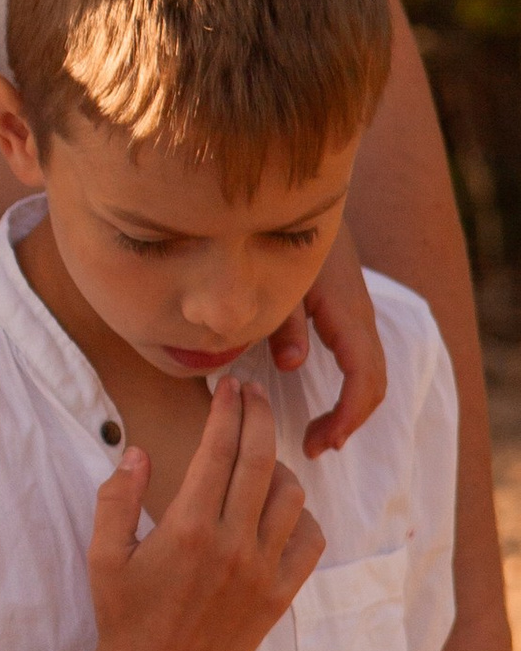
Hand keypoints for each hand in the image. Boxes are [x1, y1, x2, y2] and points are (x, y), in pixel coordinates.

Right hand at [85, 381, 322, 650]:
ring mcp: (261, 570)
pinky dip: (301, 516)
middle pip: (260, 459)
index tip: (228, 387)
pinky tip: (281, 509)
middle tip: (252, 394)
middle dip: (258, 416)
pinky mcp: (279, 596)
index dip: (227, 411)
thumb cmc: (123, 615)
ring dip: (278, 465)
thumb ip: (117, 497)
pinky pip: (309, 540)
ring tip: (260, 456)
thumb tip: (137, 452)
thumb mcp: (104, 554)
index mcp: (186, 527)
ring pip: (291, 495)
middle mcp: (231, 543)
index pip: (218, 450)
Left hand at [271, 224, 386, 458]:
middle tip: (313, 447)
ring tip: (319, 435)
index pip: (363, 377)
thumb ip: (282, 321)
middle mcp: (360, 319)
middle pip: (374, 382)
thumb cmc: (280, 239)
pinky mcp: (348, 315)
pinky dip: (350, 389)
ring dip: (351, 408)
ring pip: (371, 372)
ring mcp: (358, 317)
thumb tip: (293, 364)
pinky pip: (361, 360)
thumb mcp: (276, 281)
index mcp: (345, 315)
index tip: (320, 442)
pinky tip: (323, 403)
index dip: (347, 415)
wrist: (298, 203)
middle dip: (349, 421)